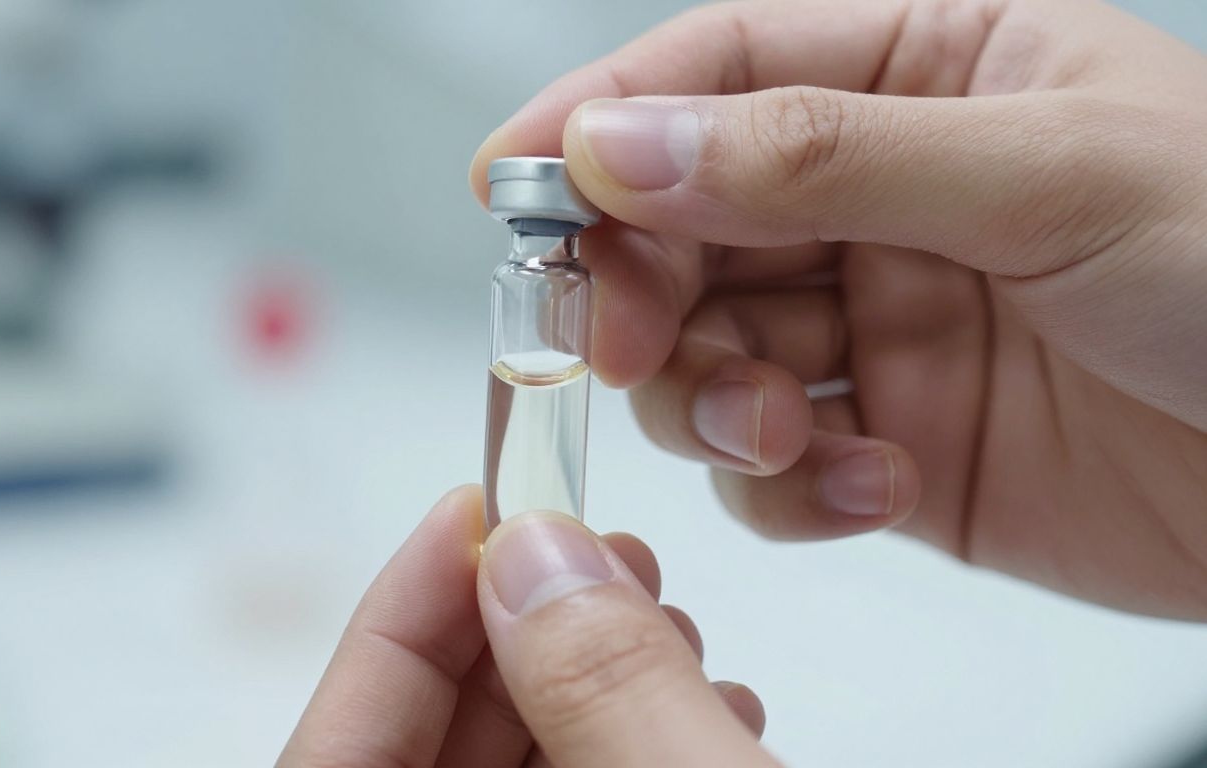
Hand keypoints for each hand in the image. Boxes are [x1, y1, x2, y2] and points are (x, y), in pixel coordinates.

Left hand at [279, 486, 773, 766]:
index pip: (336, 749)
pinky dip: (627, 740)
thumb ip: (609, 689)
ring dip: (587, 683)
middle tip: (594, 553)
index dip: (401, 617)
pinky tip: (705, 707)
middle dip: (519, 634)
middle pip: (431, 747)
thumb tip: (540, 555)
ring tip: (671, 625)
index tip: (471, 513)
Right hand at [471, 0, 1206, 618]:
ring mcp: (880, 326)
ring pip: (707, 352)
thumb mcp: (1044, 176)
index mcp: (927, 74)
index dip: (600, 121)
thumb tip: (622, 145)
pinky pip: (776, 466)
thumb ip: (818, 156)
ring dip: (713, 400)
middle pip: (681, 222)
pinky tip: (872, 485)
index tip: (511, 184)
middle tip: (630, 339)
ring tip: (782, 431)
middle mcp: (884, 198)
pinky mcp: (891, 444)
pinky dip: (792, 489)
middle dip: (641, 285)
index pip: (716, 71)